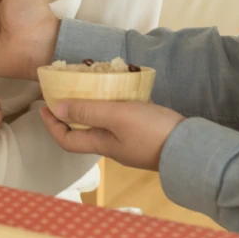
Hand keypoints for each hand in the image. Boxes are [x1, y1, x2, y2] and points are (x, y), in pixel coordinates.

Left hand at [39, 100, 185, 169]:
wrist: (194, 147)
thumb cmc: (152, 131)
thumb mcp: (116, 116)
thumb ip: (87, 112)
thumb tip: (56, 109)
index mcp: (102, 144)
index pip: (67, 140)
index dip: (52, 125)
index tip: (44, 106)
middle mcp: (113, 147)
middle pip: (83, 133)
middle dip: (71, 114)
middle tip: (67, 93)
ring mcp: (130, 143)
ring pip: (102, 126)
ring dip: (93, 109)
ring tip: (92, 90)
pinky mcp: (146, 136)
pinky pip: (120, 122)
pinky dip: (114, 108)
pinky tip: (120, 95)